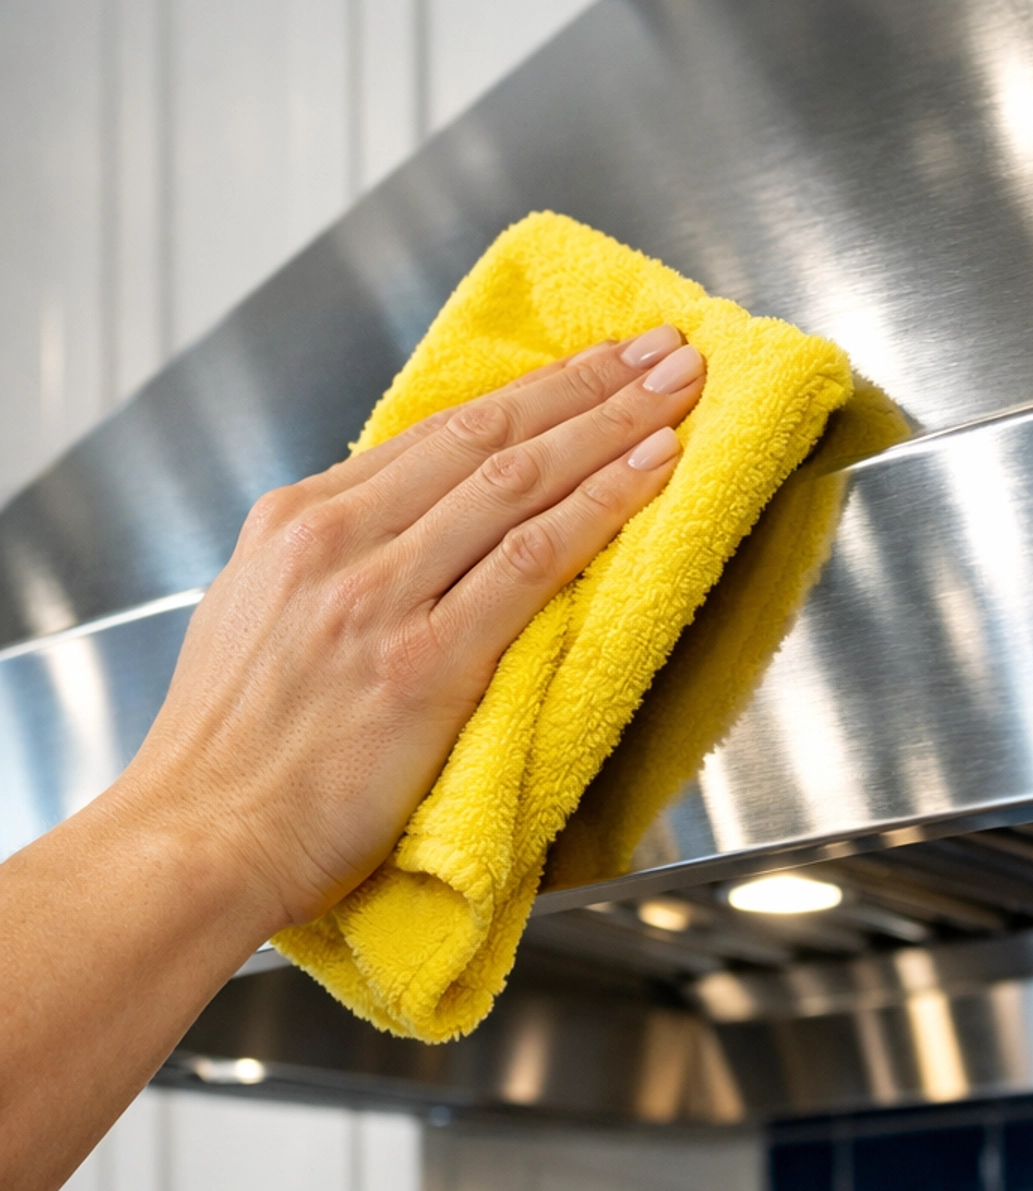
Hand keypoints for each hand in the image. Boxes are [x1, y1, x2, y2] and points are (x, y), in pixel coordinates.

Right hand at [115, 324, 704, 942]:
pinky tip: (650, 472)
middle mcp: (336, 543)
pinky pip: (530, 561)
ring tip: (676, 391)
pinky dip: (599, 506)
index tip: (591, 365)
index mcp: (294, 524)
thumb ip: (325, 564)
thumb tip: (400, 529)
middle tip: (661, 350)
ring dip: (610, 427)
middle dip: (586, 384)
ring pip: (517, 481)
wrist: (199, 841)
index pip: (434, 433)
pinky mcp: (424, 664)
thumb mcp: (252, 617)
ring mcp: (379, 598)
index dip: (528, 391)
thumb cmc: (228, 757)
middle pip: (486, 436)